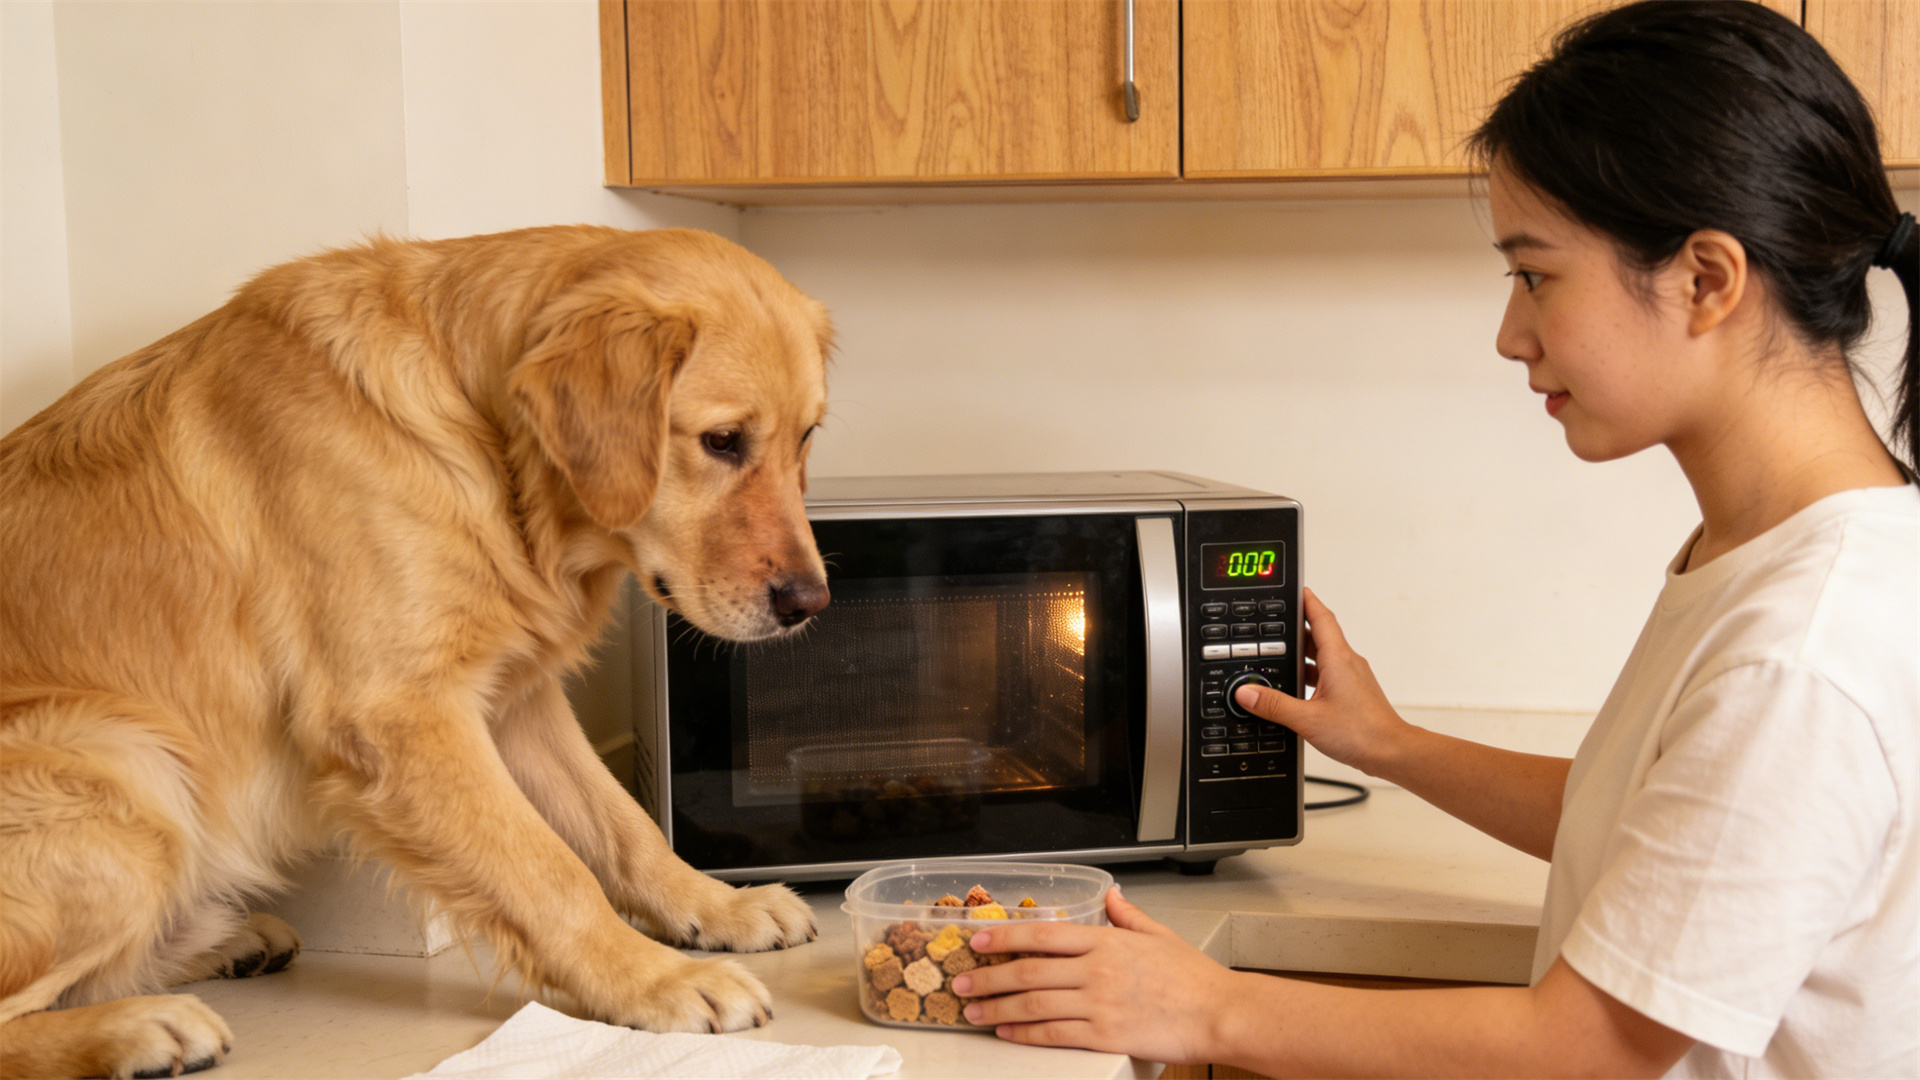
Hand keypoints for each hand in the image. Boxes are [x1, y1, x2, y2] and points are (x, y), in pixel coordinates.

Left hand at [949, 887, 1239, 1062]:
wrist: (1219, 1013)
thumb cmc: (1194, 978)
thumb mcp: (1159, 934)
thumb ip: (1127, 915)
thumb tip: (1110, 895)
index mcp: (1106, 941)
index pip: (1043, 934)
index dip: (1005, 937)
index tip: (979, 940)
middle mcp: (1096, 970)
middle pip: (1028, 972)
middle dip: (988, 976)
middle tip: (961, 980)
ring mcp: (1098, 1004)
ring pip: (1033, 1005)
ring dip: (996, 1007)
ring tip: (973, 1010)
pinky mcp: (1104, 1037)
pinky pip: (1053, 1035)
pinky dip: (1024, 1034)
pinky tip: (1007, 1032)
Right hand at [1232, 588, 1412, 777]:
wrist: (1391, 752)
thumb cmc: (1362, 733)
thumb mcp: (1307, 719)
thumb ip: (1273, 705)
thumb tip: (1247, 693)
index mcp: (1338, 658)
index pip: (1321, 616)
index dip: (1306, 600)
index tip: (1294, 589)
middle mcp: (1347, 663)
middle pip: (1318, 635)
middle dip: (1295, 630)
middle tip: (1273, 627)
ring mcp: (1352, 677)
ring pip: (1323, 656)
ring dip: (1302, 656)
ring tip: (1278, 660)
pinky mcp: (1353, 692)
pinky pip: (1328, 673)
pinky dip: (1310, 674)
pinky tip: (1297, 689)